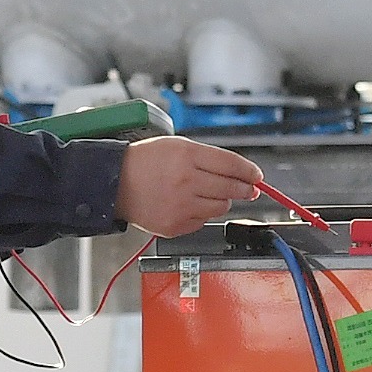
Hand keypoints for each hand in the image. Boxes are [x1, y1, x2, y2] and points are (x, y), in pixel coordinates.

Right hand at [117, 136, 263, 237]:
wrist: (114, 182)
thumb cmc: (145, 161)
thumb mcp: (177, 145)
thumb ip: (210, 158)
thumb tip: (242, 174)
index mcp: (187, 156)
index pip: (232, 165)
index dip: (249, 171)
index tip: (256, 176)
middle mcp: (186, 181)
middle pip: (231, 188)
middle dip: (244, 188)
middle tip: (247, 188)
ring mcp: (181, 206)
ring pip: (221, 207)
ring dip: (222, 200)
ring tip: (206, 192)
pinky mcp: (175, 225)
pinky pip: (203, 221)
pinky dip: (201, 213)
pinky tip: (187, 203)